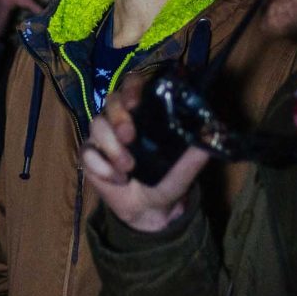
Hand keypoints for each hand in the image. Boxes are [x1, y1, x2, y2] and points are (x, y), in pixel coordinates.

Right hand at [82, 73, 210, 232]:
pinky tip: (117, 180)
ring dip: (112, 147)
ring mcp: (103, 135)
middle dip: (119, 118)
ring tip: (128, 168)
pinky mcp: (90, 155)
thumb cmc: (166, 181)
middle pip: (111, 101)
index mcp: (144, 113)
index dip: (132, 88)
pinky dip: (102, 167)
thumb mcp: (183, 171)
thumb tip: (209, 138)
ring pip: (97, 125)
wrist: (148, 210)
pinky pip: (87, 152)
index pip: (133, 85)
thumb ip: (194, 156)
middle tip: (129, 137)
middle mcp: (121, 118)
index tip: (136, 102)